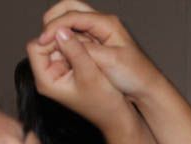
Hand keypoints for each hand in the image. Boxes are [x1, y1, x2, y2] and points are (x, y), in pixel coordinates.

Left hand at [25, 20, 125, 128]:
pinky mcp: (68, 72)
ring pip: (57, 46)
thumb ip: (75, 50)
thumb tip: (61, 29)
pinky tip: (90, 51)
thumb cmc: (104, 103)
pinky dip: (77, 48)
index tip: (70, 35)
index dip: (50, 38)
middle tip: (82, 41)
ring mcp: (58, 74)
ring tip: (89, 48)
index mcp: (46, 81)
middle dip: (62, 39)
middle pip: (45, 45)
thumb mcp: (89, 73)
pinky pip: (67, 52)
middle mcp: (48, 77)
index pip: (36, 47)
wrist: (117, 117)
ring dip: (71, 43)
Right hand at [36, 1, 164, 100]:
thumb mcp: (108, 62)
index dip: (54, 27)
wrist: (148, 88)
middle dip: (53, 21)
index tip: (42, 42)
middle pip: (69, 8)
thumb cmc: (134, 75)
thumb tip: (62, 36)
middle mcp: (103, 22)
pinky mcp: (98, 42)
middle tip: (43, 39)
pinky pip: (76, 34)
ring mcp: (100, 31)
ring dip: (58, 30)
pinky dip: (65, 39)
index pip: (72, 15)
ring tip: (48, 47)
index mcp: (107, 23)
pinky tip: (60, 53)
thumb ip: (84, 49)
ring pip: (71, 20)